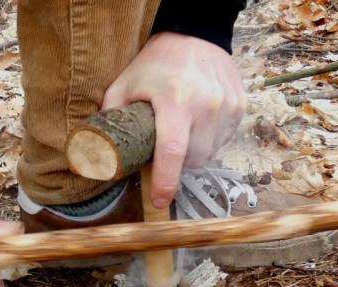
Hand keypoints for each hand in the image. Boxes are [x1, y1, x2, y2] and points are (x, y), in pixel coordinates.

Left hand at [102, 32, 245, 208]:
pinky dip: (209, 142)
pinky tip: (198, 124)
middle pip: (193, 159)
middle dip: (177, 165)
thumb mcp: (125, 84)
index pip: (173, 152)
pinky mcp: (241, 108)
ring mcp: (228, 107)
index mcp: (176, 100)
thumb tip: (96, 153)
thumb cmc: (156, 63)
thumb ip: (111, 118)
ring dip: (194, 154)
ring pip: (210, 154)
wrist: (196, 35)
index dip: (165, 181)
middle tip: (164, 151)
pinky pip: (223, 142)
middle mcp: (207, 105)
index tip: (159, 200)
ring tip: (182, 133)